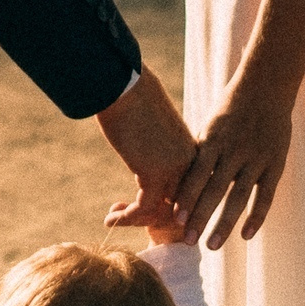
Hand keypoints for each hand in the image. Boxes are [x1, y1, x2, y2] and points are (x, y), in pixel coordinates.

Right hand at [96, 67, 193, 232]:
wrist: (123, 85)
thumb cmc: (134, 99)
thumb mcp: (155, 127)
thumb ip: (159, 146)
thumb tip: (147, 154)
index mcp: (194, 152)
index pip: (189, 194)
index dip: (166, 208)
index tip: (140, 209)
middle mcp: (190, 163)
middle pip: (179, 208)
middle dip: (151, 220)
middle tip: (124, 217)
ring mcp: (175, 168)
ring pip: (162, 211)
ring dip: (135, 220)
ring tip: (112, 218)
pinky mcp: (155, 172)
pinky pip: (144, 208)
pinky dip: (126, 218)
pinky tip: (110, 219)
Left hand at [175, 85, 291, 247]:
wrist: (266, 87)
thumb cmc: (231, 110)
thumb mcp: (209, 126)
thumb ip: (198, 154)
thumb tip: (175, 180)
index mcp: (214, 141)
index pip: (197, 174)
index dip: (186, 197)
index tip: (175, 219)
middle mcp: (234, 152)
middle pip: (215, 190)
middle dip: (200, 217)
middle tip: (187, 241)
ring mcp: (256, 159)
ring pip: (238, 197)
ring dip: (224, 224)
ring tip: (211, 246)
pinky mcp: (275, 164)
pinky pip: (265, 195)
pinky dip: (256, 216)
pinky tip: (245, 236)